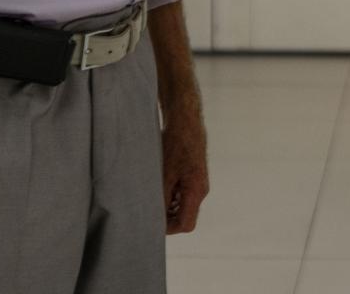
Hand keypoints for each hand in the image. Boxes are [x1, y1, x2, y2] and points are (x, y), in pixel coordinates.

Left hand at [161, 102, 209, 233]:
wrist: (185, 120)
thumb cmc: (175, 144)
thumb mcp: (164, 173)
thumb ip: (161, 197)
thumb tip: (154, 216)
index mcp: (196, 191)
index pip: (186, 224)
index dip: (168, 228)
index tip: (152, 223)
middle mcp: (201, 190)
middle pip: (185, 217)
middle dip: (167, 218)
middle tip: (148, 210)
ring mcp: (199, 182)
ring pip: (184, 206)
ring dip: (168, 206)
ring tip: (151, 195)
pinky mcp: (195, 175)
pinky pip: (184, 194)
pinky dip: (172, 195)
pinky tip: (159, 185)